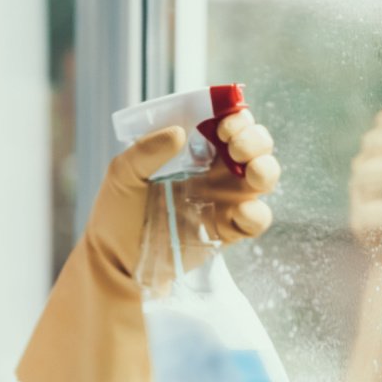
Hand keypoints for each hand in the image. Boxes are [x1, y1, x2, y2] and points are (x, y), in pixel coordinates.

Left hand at [17, 110, 280, 381]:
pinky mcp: (227, 232)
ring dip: (265, 170)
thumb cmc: (116, 215)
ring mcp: (223, 201)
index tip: (226, 122)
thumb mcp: (121, 176)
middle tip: (236, 145)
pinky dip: (257, 214)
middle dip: (255, 140)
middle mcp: (213, 171)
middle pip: (254, 146)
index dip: (236, 117)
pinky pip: (256, 219)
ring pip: (263, 178)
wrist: (116, 264)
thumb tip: (179, 133)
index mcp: (191, 150)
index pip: (226, 123)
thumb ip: (145, 151)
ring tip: (250, 172)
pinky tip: (241, 213)